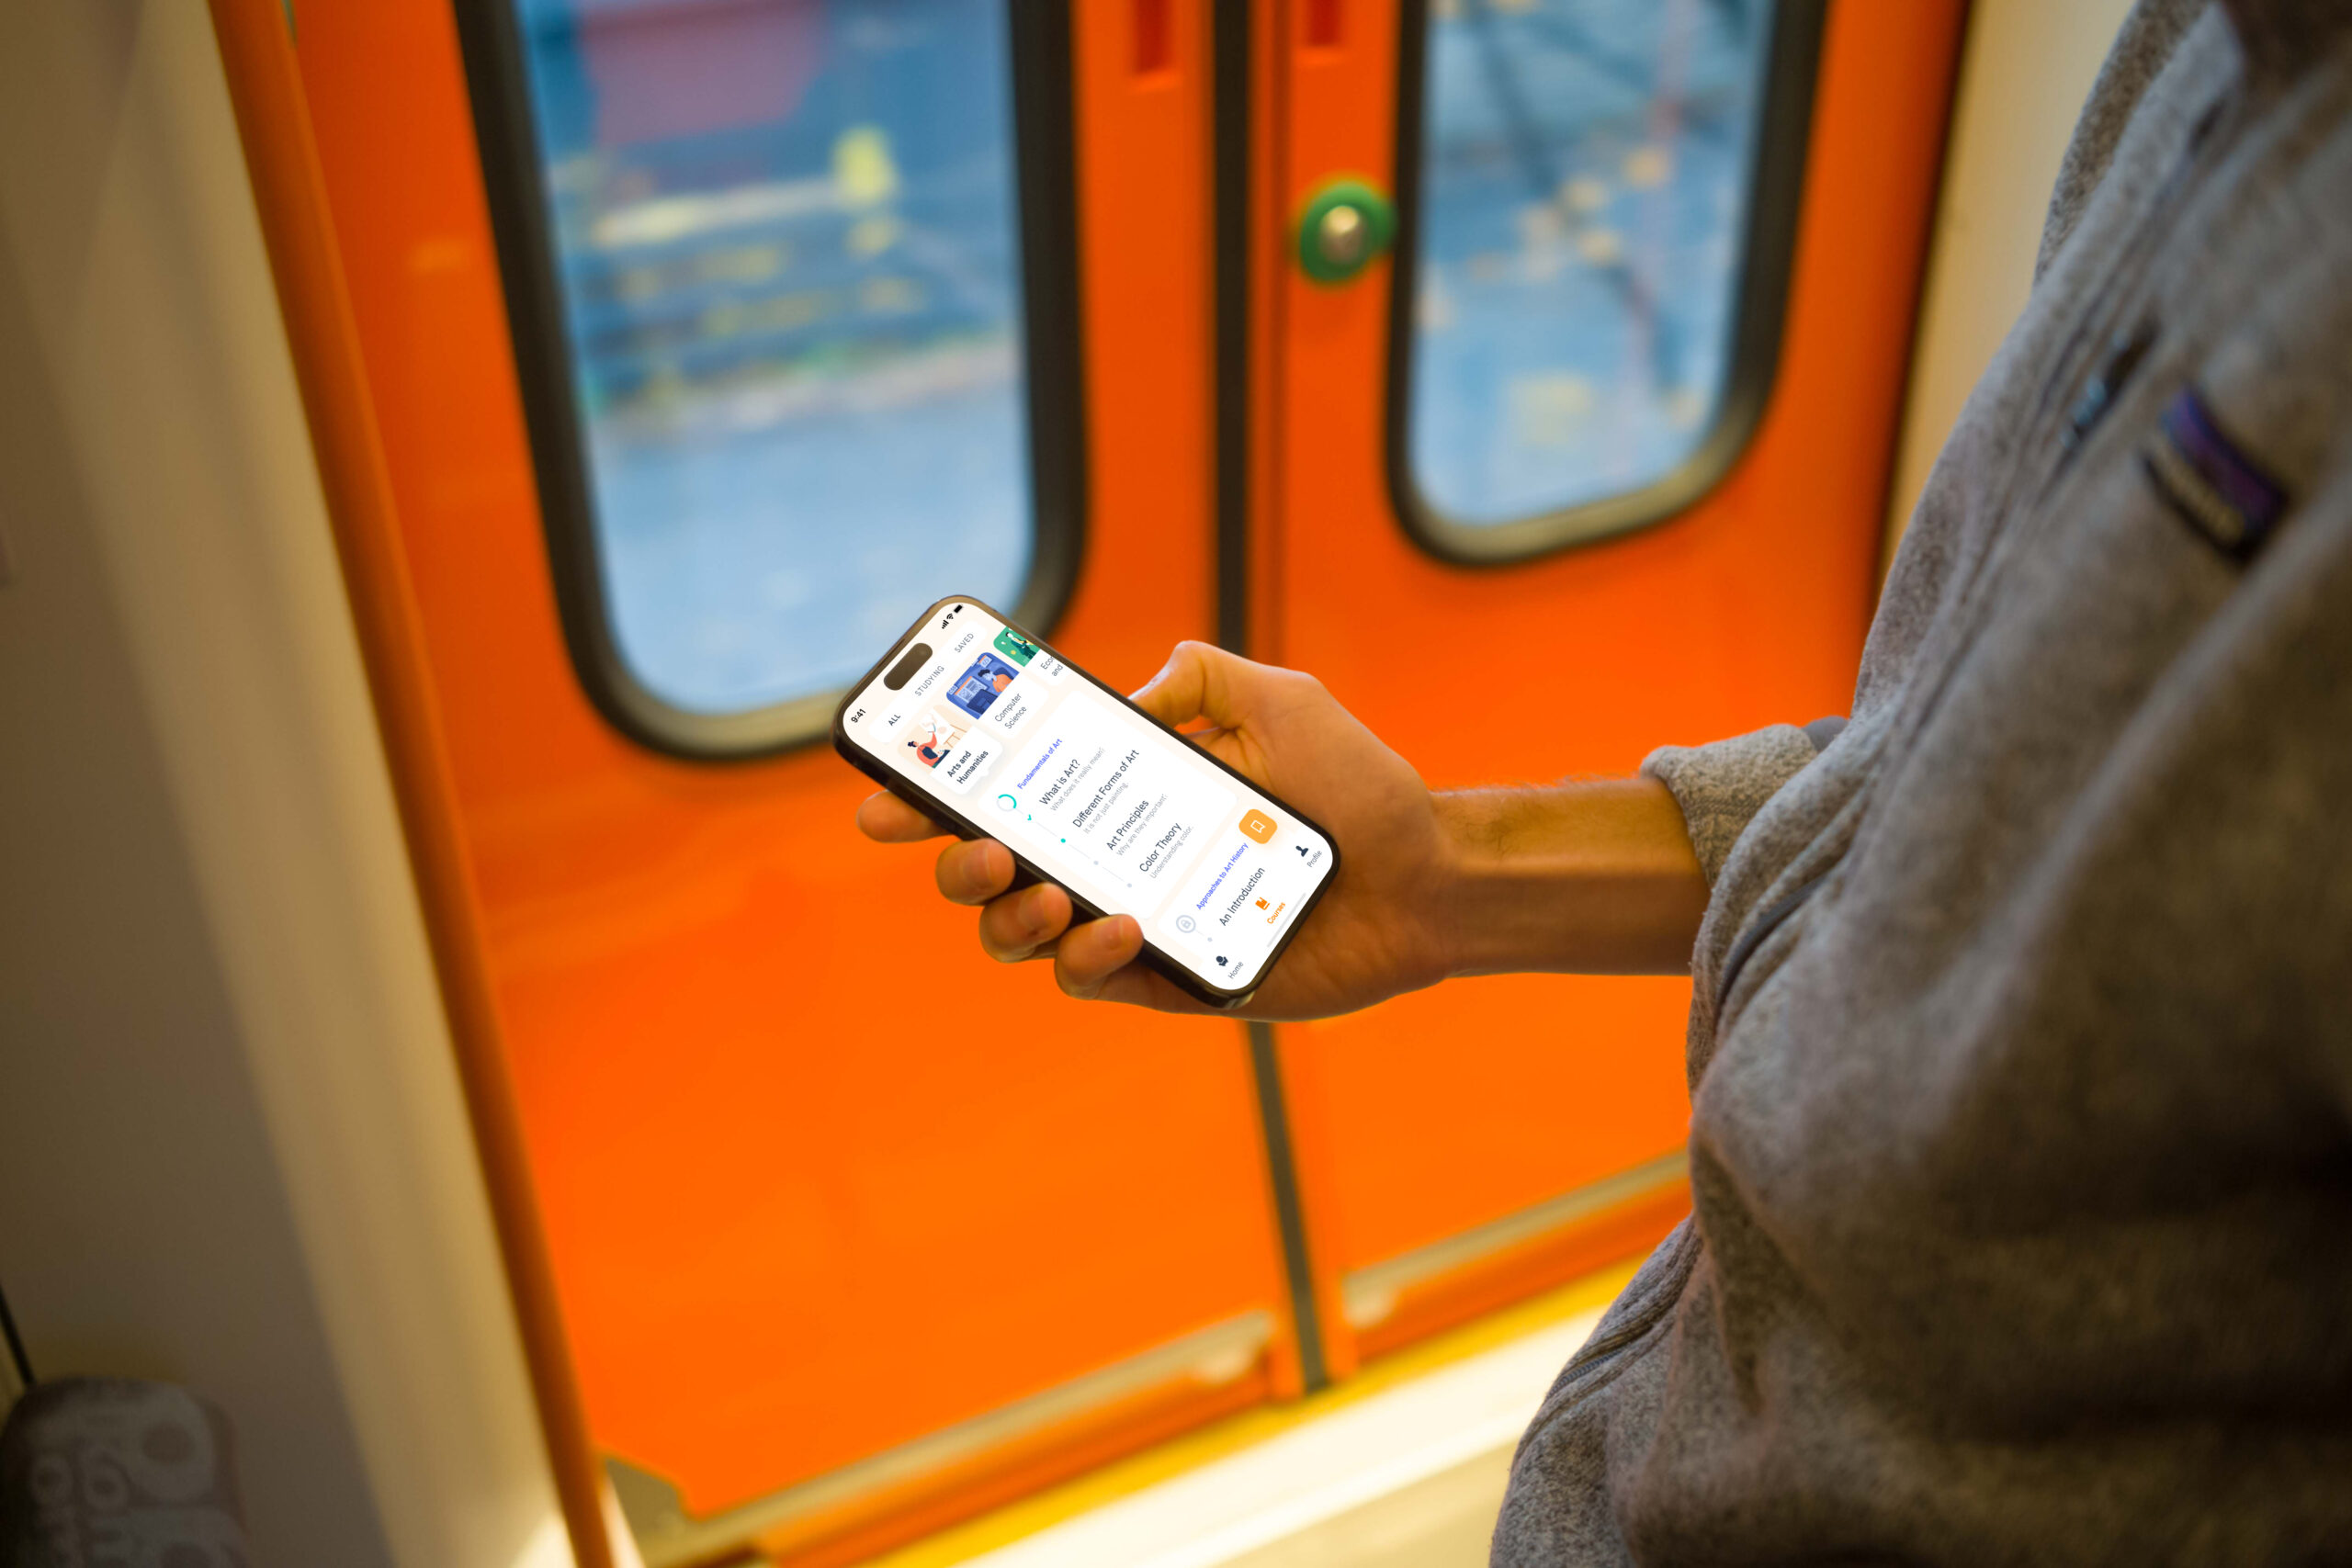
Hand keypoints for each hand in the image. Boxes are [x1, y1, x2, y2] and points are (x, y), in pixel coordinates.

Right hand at [856, 642, 1455, 1017]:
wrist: (1427, 875)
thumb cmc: (1357, 789)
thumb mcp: (1278, 701)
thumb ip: (1199, 678)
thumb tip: (1126, 694)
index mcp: (1121, 793)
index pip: (1005, 790)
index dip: (930, 791)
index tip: (882, 785)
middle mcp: (1113, 859)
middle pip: (984, 872)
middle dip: (951, 859)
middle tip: (971, 842)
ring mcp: (1132, 924)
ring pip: (1018, 935)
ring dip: (1007, 913)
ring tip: (1041, 888)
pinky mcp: (1168, 983)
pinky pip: (1090, 980)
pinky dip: (1087, 955)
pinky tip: (1125, 924)